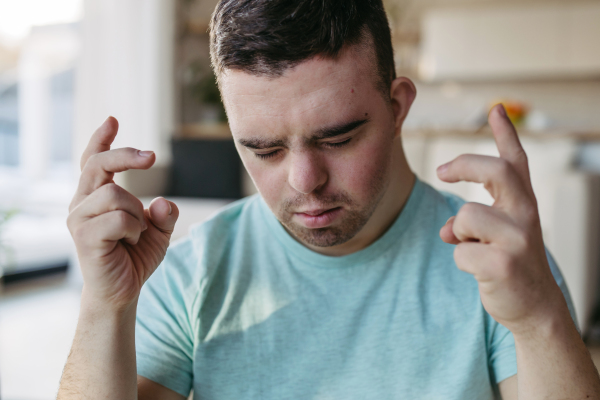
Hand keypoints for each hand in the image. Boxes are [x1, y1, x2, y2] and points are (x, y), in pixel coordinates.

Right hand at [67, 117, 178, 310]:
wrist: (123, 291)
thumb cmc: (136, 256)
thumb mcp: (159, 231)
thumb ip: (165, 214)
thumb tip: (163, 203)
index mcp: (95, 196)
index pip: (93, 161)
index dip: (101, 139)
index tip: (113, 120)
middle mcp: (81, 203)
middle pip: (98, 164)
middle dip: (126, 155)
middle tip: (152, 157)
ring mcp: (79, 219)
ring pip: (115, 195)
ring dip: (137, 213)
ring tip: (137, 233)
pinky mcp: (84, 237)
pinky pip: (119, 218)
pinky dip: (135, 229)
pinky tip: (132, 242)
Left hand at [436, 104, 568, 334]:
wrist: (533, 306)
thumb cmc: (510, 261)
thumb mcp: (499, 232)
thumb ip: (474, 220)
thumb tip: (446, 228)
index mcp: (523, 203)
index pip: (516, 161)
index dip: (505, 133)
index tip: (494, 109)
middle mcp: (526, 215)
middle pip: (496, 171)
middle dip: (464, 165)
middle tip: (442, 171)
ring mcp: (517, 239)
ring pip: (466, 216)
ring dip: (458, 232)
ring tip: (473, 246)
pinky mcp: (503, 264)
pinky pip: (460, 251)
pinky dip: (462, 260)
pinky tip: (481, 270)